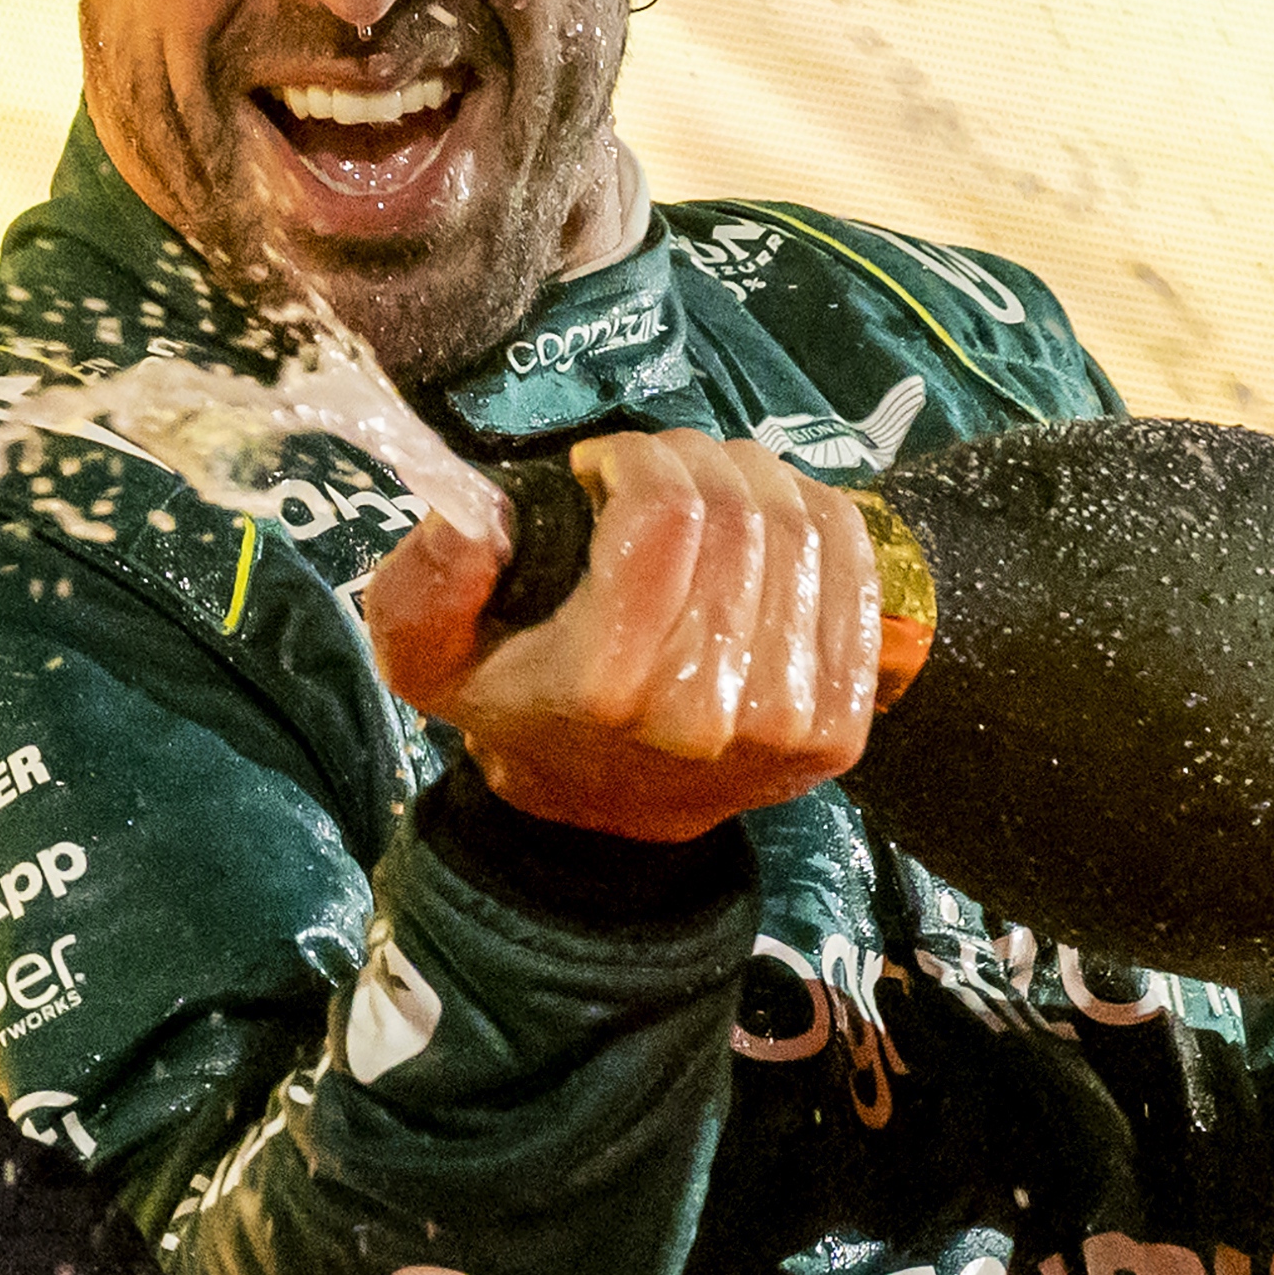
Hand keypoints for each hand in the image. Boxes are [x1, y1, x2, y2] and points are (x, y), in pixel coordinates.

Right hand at [365, 432, 883, 841]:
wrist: (607, 816)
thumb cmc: (522, 708)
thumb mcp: (429, 658)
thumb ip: (421, 585)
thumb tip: (466, 514)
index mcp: (607, 686)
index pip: (665, 510)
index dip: (636, 458)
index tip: (606, 468)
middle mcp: (707, 712)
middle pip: (739, 511)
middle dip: (695, 458)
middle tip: (659, 470)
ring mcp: (789, 723)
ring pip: (800, 525)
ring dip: (753, 477)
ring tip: (709, 493)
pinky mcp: (843, 726)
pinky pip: (852, 565)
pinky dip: (816, 514)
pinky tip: (768, 525)